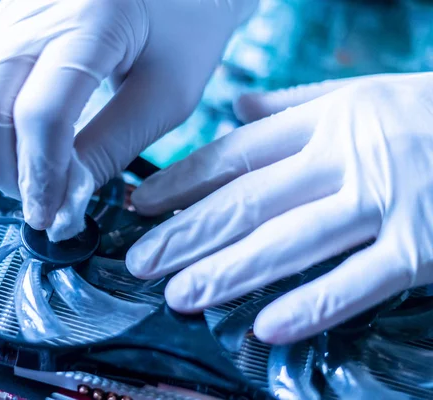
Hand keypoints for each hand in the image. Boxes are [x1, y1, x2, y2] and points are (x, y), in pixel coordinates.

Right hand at [0, 0, 257, 240]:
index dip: (41, 176)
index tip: (52, 217)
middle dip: (6, 169)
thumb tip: (64, 202)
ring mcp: (12, 7)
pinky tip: (18, 136)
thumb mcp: (167, 95)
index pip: (41, 114)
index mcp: (94, 20)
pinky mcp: (3, 15)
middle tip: (40, 201)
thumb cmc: (187, 31)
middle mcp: (38, 6)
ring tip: (29, 172)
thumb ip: (112, 148)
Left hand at [126, 72, 432, 343]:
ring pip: (289, 242)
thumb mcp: (363, 95)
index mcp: (329, 120)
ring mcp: (387, 203)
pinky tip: (263, 328)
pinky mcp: (424, 249)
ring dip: (229, 272)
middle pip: (249, 201)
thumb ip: (295, 105)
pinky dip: (311, 306)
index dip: (183, 181)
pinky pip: (358, 283)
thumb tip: (236, 107)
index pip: (236, 154)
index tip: (140, 205)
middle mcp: (348, 158)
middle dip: (188, 235)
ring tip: (180, 295)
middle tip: (140, 264)